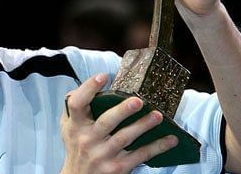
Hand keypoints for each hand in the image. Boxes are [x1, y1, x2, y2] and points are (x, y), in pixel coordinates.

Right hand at [60, 73, 177, 173]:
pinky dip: (157, 147)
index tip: (103, 76)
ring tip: (158, 116)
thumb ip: (76, 105)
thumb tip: (97, 81)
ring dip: (143, 126)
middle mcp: (87, 140)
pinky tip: (171, 139)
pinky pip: (140, 155)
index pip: (77, 104)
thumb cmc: (77, 145)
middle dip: (122, 111)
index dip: (89, 88)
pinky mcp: (117, 168)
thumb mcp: (69, 126)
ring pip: (125, 138)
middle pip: (106, 122)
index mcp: (75, 125)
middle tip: (138, 101)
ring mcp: (102, 155)